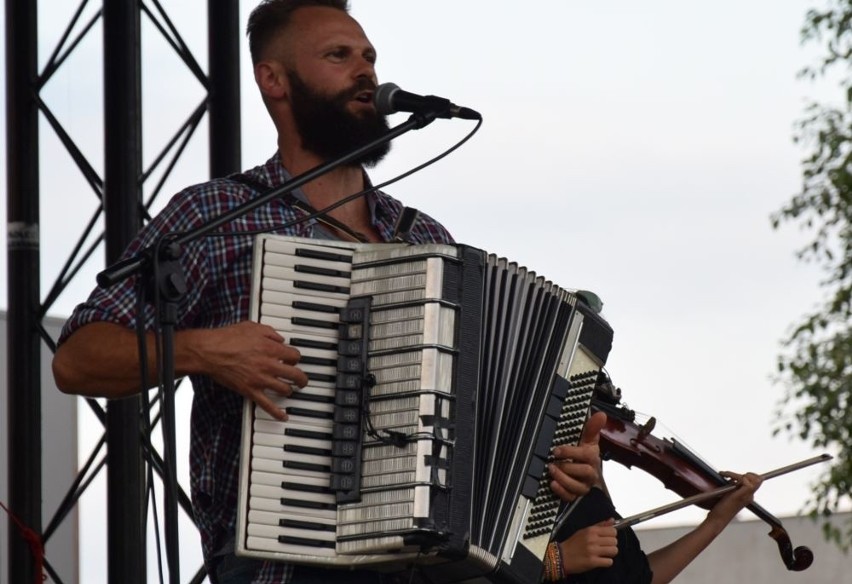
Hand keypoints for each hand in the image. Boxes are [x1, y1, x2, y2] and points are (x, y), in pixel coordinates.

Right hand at [189, 321, 307, 419]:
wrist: (209, 352)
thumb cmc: (227, 337)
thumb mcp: (252, 326)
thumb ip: (270, 332)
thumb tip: (280, 338)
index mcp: (271, 348)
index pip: (295, 356)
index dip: (295, 358)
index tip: (293, 359)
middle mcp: (269, 365)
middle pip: (296, 375)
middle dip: (301, 378)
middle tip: (302, 380)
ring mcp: (260, 379)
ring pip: (285, 389)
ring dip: (290, 390)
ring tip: (290, 390)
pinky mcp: (250, 391)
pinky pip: (267, 405)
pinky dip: (277, 413)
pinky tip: (283, 416)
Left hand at [548, 411, 606, 500]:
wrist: (584, 473)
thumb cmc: (585, 456)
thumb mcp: (588, 441)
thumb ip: (592, 428)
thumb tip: (601, 415)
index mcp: (592, 458)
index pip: (587, 455)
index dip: (571, 452)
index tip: (557, 450)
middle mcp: (590, 473)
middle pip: (584, 472)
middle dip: (567, 466)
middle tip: (553, 462)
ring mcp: (584, 485)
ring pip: (577, 486)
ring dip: (562, 478)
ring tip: (552, 470)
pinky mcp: (576, 495)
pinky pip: (570, 497)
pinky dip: (561, 491)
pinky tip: (553, 484)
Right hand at [560, 519, 618, 573]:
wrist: (562, 556)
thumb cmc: (573, 543)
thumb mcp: (584, 531)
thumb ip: (599, 525)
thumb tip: (612, 520)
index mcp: (591, 530)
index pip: (613, 530)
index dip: (612, 535)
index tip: (607, 538)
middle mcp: (593, 539)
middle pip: (615, 541)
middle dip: (612, 545)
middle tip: (605, 547)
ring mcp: (593, 551)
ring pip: (614, 551)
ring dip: (610, 554)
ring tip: (603, 554)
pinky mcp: (593, 562)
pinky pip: (609, 562)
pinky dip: (606, 562)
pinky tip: (601, 561)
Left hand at [705, 470, 762, 527]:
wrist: (718, 519)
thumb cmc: (720, 509)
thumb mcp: (728, 496)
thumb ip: (733, 488)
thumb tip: (732, 479)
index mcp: (748, 496)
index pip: (757, 482)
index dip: (749, 475)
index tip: (734, 474)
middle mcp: (750, 496)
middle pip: (757, 479)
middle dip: (745, 474)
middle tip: (729, 475)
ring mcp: (747, 496)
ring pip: (753, 478)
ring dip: (737, 474)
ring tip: (726, 475)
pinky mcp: (742, 495)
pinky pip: (744, 480)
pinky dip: (733, 475)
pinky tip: (724, 475)